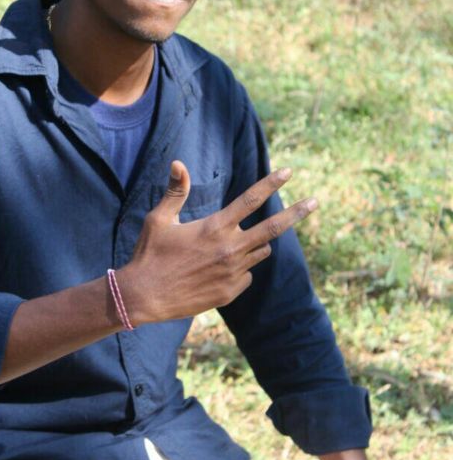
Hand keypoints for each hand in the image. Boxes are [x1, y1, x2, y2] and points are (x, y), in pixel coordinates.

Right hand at [117, 160, 316, 324]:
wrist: (144, 297)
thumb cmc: (149, 253)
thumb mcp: (159, 219)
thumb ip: (175, 192)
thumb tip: (178, 163)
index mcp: (215, 227)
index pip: (251, 200)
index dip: (271, 184)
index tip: (288, 172)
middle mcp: (230, 249)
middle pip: (273, 228)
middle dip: (297, 213)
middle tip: (315, 202)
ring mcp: (233, 273)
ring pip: (260, 252)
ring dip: (255, 244)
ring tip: (229, 245)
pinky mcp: (230, 292)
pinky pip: (247, 275)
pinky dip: (239, 268)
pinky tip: (215, 270)